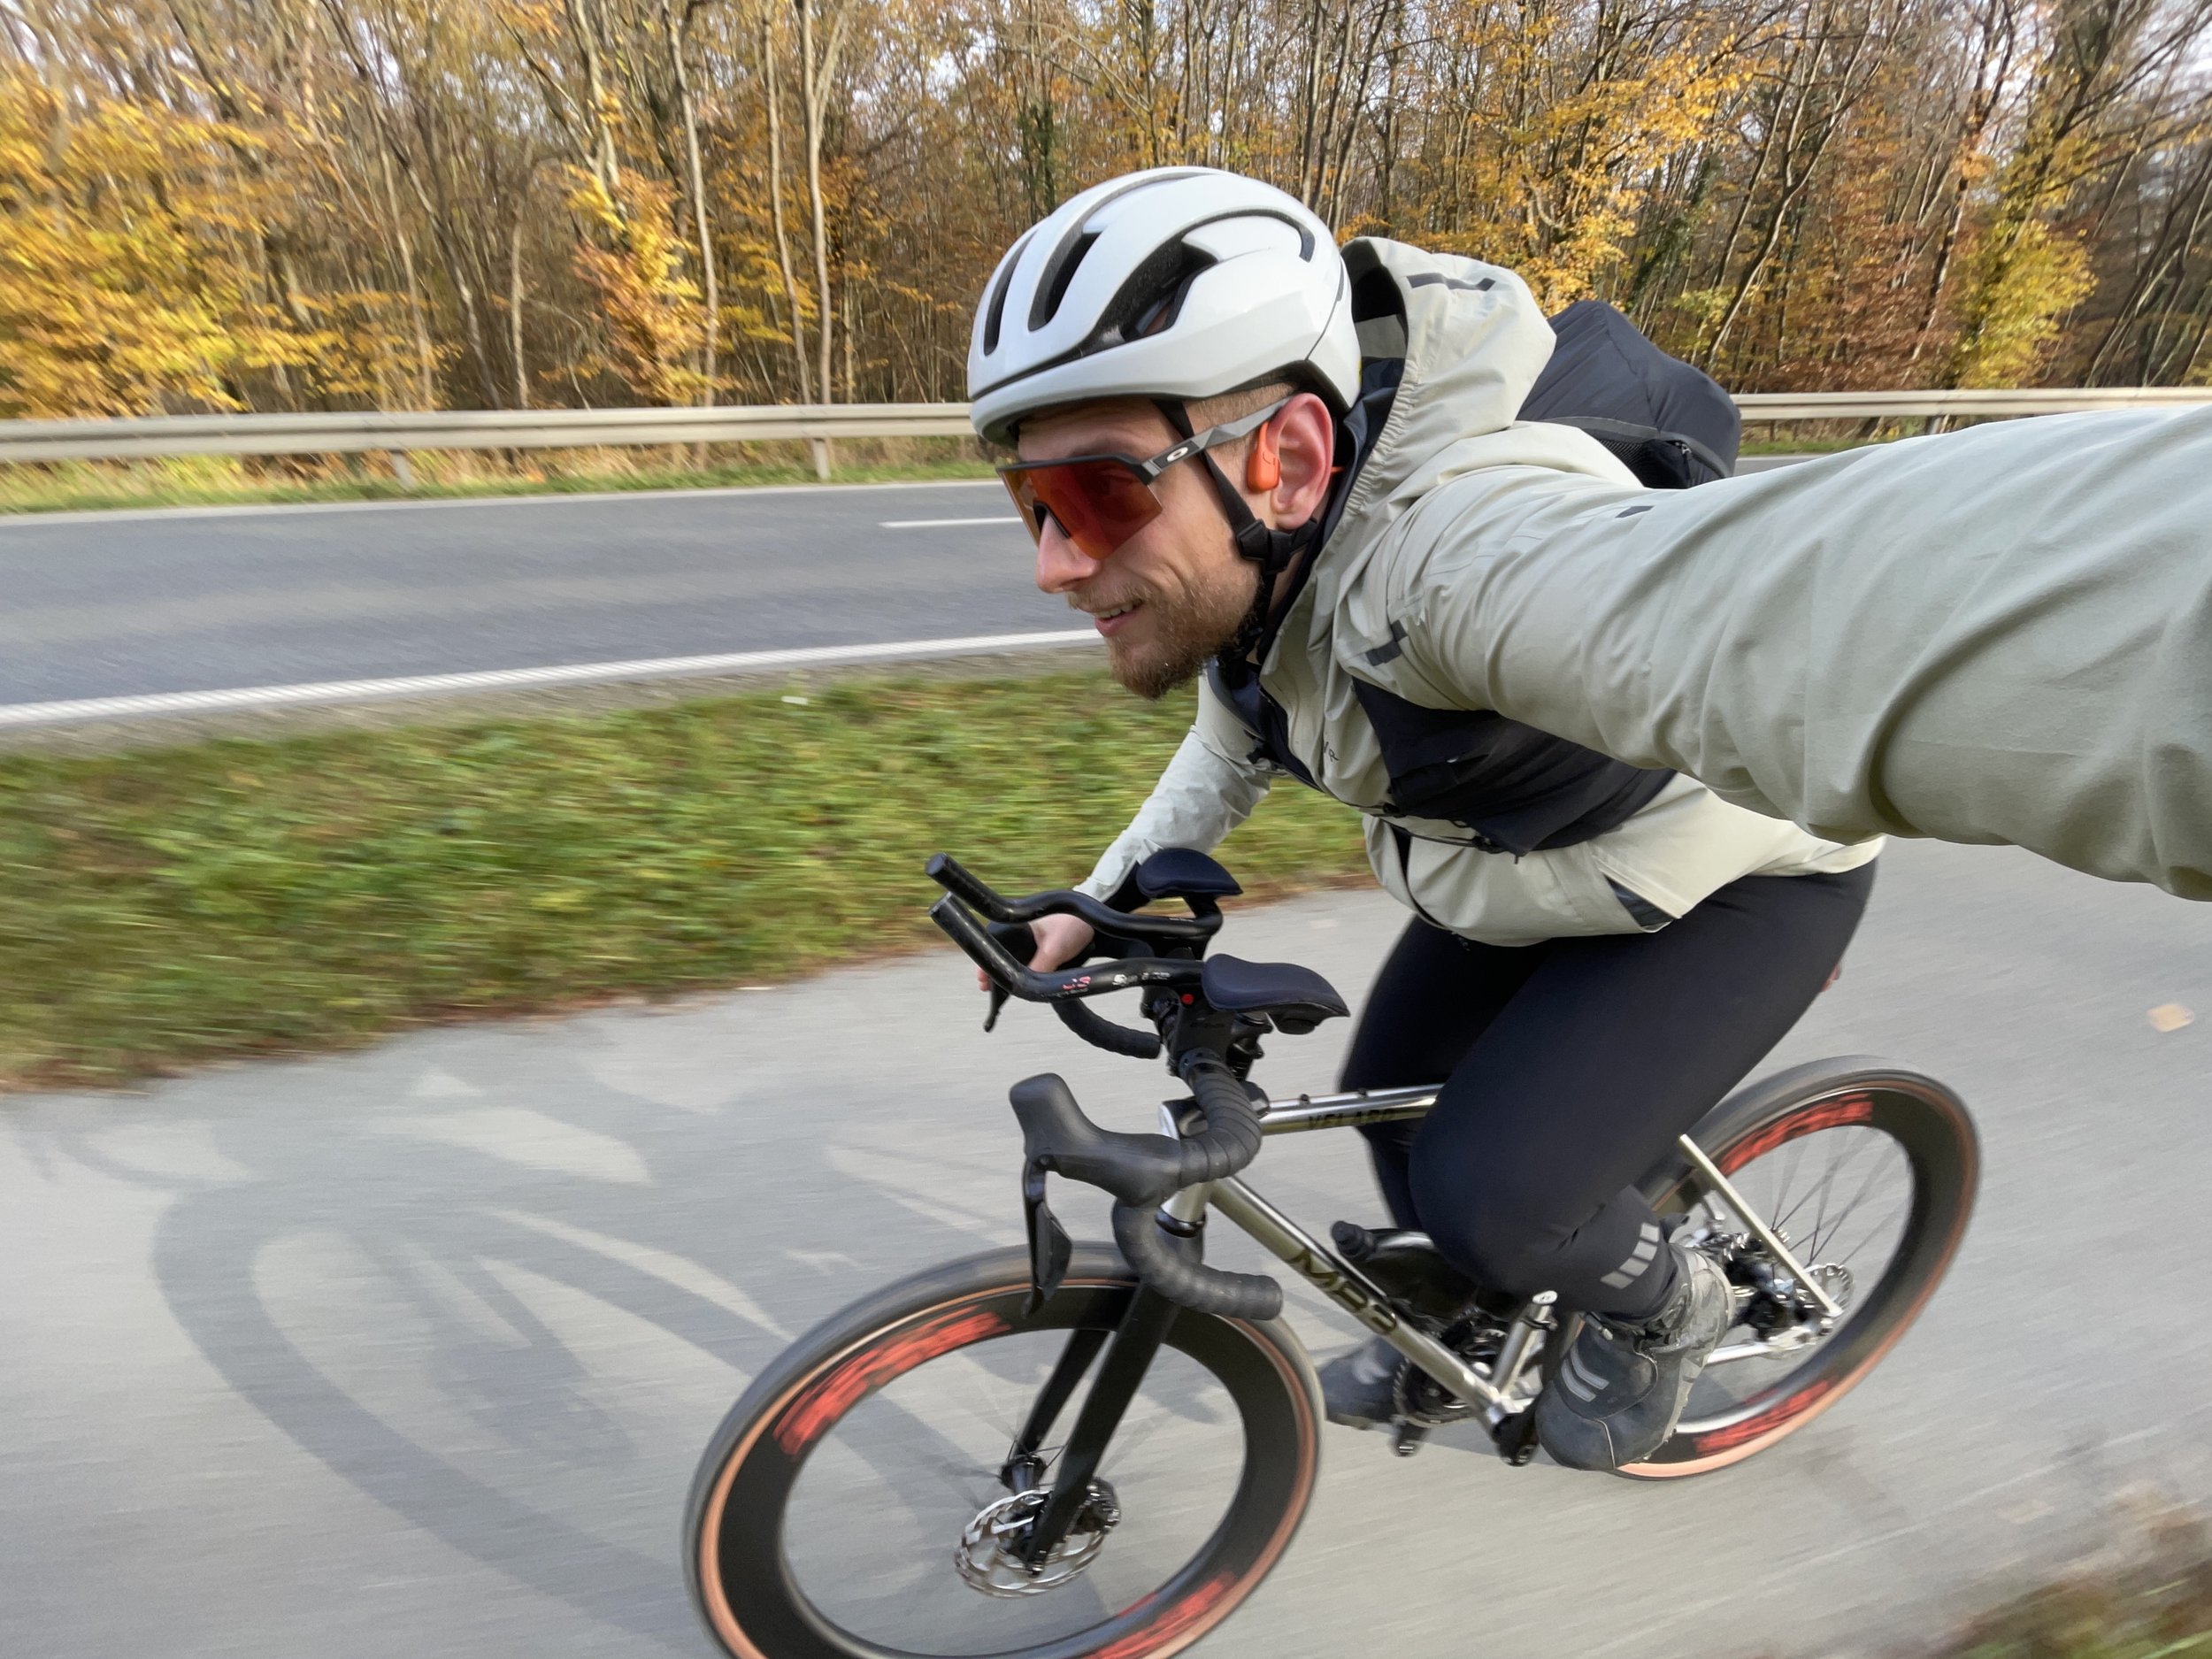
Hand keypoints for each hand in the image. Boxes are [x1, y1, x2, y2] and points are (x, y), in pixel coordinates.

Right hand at [976, 912, 1095, 991]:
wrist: (1095, 918)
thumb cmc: (1072, 925)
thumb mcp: (1054, 950)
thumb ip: (1038, 968)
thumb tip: (1024, 987)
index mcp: (1017, 926)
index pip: (994, 946)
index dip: (987, 964)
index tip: (983, 980)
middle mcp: (1020, 931)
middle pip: (1002, 954)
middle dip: (996, 971)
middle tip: (988, 989)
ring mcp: (1031, 938)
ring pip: (1014, 958)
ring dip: (1009, 971)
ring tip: (1000, 989)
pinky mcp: (1041, 945)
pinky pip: (1027, 959)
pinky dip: (1022, 969)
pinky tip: (1020, 980)